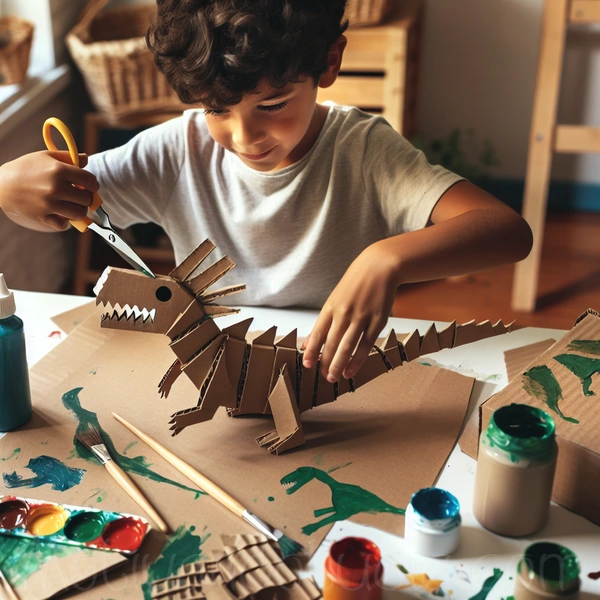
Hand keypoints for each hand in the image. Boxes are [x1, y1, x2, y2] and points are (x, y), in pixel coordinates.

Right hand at [0, 151, 98, 230]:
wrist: (1, 183)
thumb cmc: (25, 167)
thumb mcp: (46, 156)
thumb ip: (69, 157)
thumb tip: (86, 159)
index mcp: (59, 170)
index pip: (89, 181)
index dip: (93, 184)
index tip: (90, 186)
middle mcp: (55, 188)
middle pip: (87, 199)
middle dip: (86, 197)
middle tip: (79, 196)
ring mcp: (49, 204)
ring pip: (79, 214)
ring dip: (79, 210)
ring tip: (72, 205)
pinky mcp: (42, 216)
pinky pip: (63, 225)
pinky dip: (64, 222)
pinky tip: (60, 214)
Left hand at [302, 241, 399, 381]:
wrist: (379, 267)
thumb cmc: (356, 282)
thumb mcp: (335, 298)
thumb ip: (324, 321)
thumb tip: (310, 342)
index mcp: (331, 307)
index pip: (318, 333)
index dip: (312, 350)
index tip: (307, 364)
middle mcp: (344, 313)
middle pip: (332, 343)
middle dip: (326, 363)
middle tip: (323, 377)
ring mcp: (361, 318)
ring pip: (347, 347)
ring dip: (339, 365)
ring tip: (334, 377)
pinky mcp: (377, 322)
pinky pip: (365, 345)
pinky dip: (357, 360)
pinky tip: (351, 370)